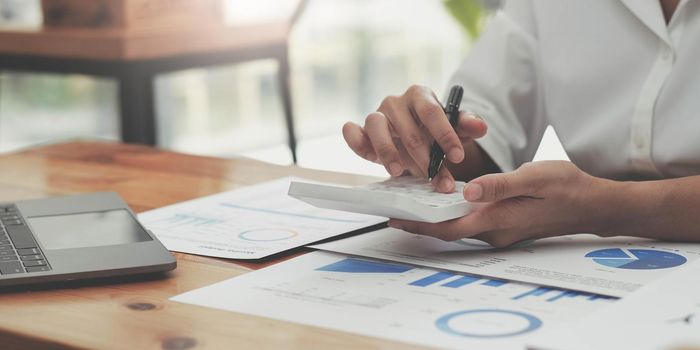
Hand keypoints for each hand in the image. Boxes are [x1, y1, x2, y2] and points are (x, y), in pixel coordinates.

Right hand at [342, 85, 488, 192]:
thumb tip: (480, 127)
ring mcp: (377, 116)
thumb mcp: (455, 128)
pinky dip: (354, 139)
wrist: (416, 138)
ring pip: (376, 126)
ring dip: (388, 151)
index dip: (445, 135)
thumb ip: (467, 126)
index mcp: (420, 95)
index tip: (457, 157)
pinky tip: (365, 152)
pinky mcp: (362, 131)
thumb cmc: (434, 131)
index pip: (432, 112)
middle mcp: (396, 102)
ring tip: (400, 172)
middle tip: (437, 180)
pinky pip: (352, 131)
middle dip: (425, 158)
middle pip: (408, 128)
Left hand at [388, 161, 614, 246]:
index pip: (448, 229)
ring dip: (436, 215)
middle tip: (396, 204)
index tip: (395, 220)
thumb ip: (499, 186)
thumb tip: (468, 192)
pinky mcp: (504, 224)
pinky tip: (445, 197)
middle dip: (420, 220)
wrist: (592, 204)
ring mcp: (500, 230)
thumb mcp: (533, 178)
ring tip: (413, 198)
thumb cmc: (566, 188)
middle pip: (448, 230)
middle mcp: (494, 231)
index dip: (419, 226)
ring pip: (459, 225)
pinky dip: (454, 211)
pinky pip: (472, 220)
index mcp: (497, 220)